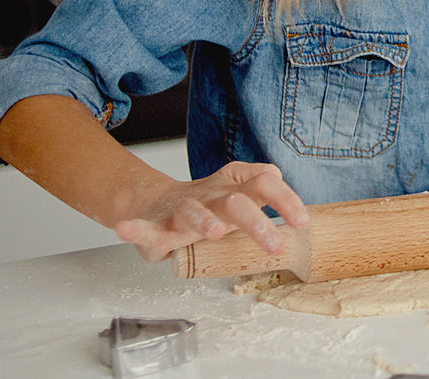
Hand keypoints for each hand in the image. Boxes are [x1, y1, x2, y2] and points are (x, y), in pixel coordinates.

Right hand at [113, 161, 310, 261]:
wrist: (156, 203)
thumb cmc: (207, 204)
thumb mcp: (239, 191)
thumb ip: (263, 188)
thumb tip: (285, 185)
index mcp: (234, 189)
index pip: (264, 184)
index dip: (285, 200)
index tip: (302, 222)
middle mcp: (210, 197)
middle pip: (235, 202)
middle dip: (255, 222)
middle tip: (275, 243)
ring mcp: (181, 211)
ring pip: (193, 212)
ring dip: (203, 221)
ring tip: (214, 232)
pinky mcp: (154, 228)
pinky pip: (143, 228)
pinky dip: (134, 228)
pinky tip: (126, 229)